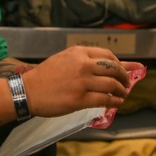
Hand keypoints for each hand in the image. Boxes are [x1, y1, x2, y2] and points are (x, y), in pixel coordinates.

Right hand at [22, 46, 142, 116]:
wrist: (28, 91)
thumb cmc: (45, 75)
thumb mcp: (65, 59)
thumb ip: (85, 60)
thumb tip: (107, 64)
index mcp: (79, 52)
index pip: (108, 56)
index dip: (120, 63)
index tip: (125, 70)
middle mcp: (83, 65)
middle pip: (114, 69)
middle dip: (125, 77)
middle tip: (127, 84)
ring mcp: (82, 82)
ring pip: (112, 85)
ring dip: (122, 91)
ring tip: (123, 95)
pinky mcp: (80, 99)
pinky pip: (105, 100)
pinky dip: (115, 102)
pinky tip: (117, 103)